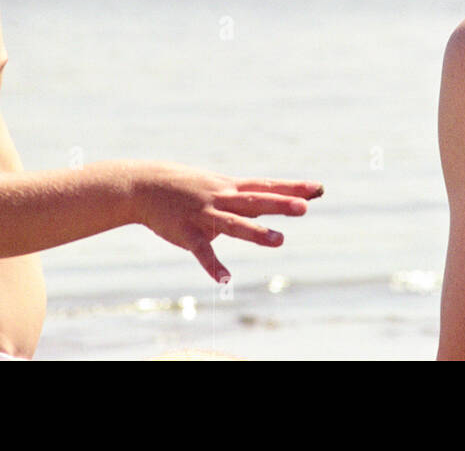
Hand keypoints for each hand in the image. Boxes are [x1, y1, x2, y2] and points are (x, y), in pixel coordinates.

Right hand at [132, 163, 323, 281]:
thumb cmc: (189, 186)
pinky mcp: (188, 233)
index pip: (267, 186)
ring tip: (279, 240)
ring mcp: (205, 215)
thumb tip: (274, 199)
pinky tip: (226, 279)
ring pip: (234, 224)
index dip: (291, 188)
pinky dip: (213, 266)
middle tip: (304, 208)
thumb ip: (246, 195)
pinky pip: (202, 251)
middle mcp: (222, 199)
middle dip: (279, 204)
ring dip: (256, 232)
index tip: (318, 188)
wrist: (147, 186)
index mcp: (232, 188)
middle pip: (255, 202)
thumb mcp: (219, 184)